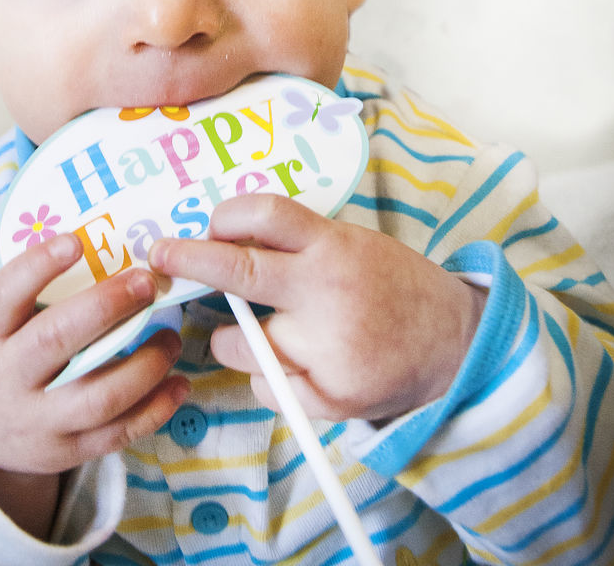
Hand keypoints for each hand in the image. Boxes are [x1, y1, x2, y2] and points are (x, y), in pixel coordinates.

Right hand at [0, 233, 189, 535]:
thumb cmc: (1, 354)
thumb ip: (36, 294)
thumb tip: (106, 247)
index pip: (6, 294)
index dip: (39, 265)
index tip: (77, 241)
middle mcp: (7, 378)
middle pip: (56, 341)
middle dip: (106, 307)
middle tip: (146, 282)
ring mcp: (36, 421)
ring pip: (95, 396)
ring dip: (143, 364)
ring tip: (171, 338)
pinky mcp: (64, 451)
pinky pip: (116, 434)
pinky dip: (154, 409)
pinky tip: (178, 384)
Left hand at [148, 195, 484, 422]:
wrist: (454, 343)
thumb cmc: (390, 285)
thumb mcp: (350, 244)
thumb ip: (296, 243)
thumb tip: (221, 236)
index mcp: (333, 246)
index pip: (262, 216)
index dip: (224, 216)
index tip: (205, 225)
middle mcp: (327, 293)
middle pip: (236, 270)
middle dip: (188, 260)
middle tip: (159, 255)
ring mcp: (327, 349)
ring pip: (237, 342)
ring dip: (234, 336)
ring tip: (271, 331)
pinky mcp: (329, 397)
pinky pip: (262, 386)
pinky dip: (267, 376)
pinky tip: (299, 364)